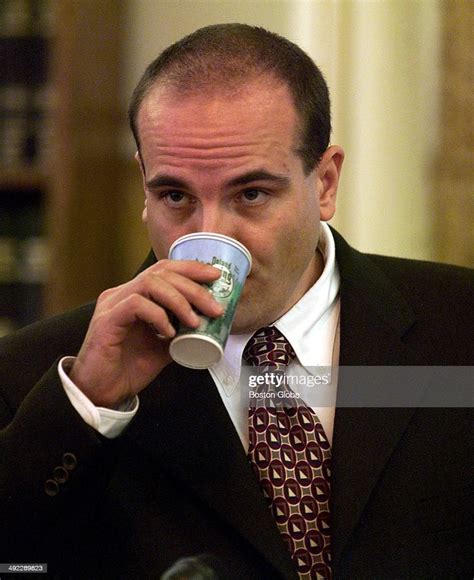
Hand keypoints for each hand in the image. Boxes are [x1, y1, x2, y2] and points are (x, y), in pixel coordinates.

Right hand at [69, 260, 222, 407]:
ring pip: (150, 284)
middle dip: (193, 287)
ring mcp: (112, 305)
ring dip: (179, 300)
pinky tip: (169, 333)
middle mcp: (121, 294)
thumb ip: (180, 332)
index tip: (216, 276)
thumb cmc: (127, 369)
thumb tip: (208, 324)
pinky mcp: (106, 321)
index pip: (164, 269)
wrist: (100, 394)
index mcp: (134, 295)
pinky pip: (136, 305)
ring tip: (194, 321)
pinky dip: (158, 315)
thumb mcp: (162, 348)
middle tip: (214, 307)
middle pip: (161, 273)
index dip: (191, 268)